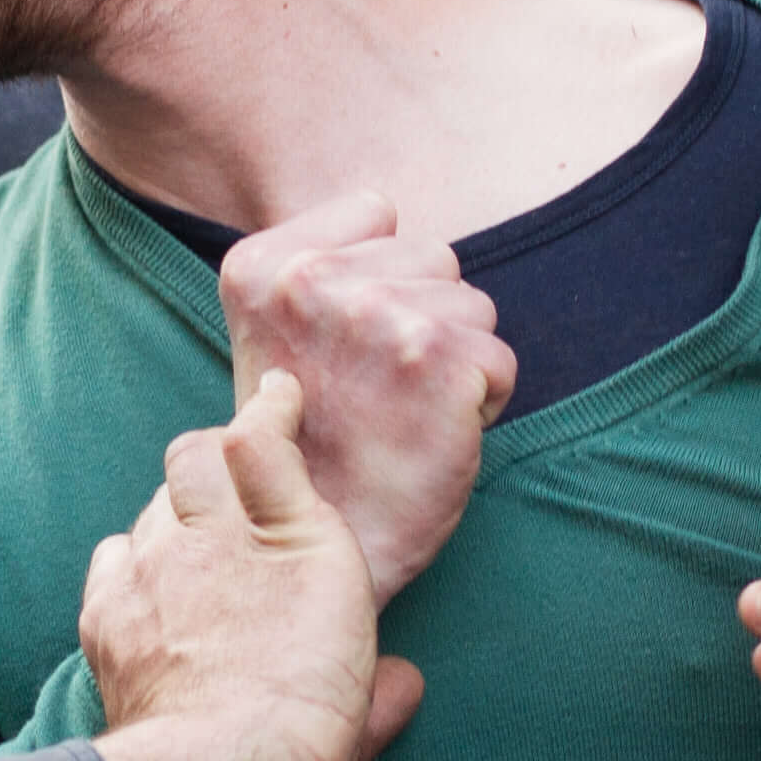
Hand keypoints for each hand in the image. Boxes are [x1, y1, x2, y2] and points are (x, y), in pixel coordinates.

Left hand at [83, 371, 426, 760]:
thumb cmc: (301, 742)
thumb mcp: (361, 720)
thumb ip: (383, 694)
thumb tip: (404, 687)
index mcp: (305, 546)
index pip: (268, 442)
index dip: (270, 413)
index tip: (276, 398)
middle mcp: (226, 537)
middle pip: (195, 454)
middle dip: (209, 456)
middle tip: (224, 482)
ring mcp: (159, 565)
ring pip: (153, 502)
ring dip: (172, 516)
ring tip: (188, 548)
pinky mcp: (110, 607)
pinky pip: (113, 552)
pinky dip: (131, 563)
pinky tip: (144, 587)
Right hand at [215, 193, 514, 601]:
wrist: (310, 549)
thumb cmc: (308, 448)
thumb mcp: (279, 334)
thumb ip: (317, 268)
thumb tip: (387, 210)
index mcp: (259, 266)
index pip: (377, 213)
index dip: (377, 278)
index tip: (340, 348)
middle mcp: (311, 280)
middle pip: (433, 255)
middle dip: (422, 317)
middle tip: (376, 391)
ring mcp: (375, 316)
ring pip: (473, 304)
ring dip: (456, 358)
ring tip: (401, 413)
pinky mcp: (437, 360)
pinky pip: (500, 359)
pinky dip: (484, 402)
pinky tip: (431, 436)